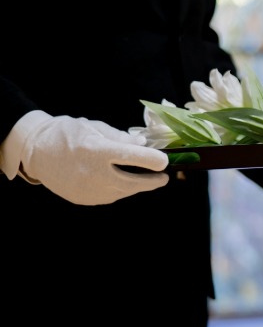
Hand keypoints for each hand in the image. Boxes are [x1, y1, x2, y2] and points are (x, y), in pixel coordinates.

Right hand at [19, 112, 168, 204]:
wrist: (34, 151)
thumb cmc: (65, 134)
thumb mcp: (92, 127)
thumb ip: (119, 137)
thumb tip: (141, 143)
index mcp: (96, 151)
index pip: (132, 157)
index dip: (152, 159)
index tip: (164, 161)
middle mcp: (93, 173)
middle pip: (133, 183)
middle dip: (152, 182)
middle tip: (162, 178)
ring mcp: (87, 189)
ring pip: (122, 192)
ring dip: (135, 186)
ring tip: (142, 178)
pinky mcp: (83, 199)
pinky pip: (109, 197)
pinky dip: (118, 190)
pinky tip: (119, 182)